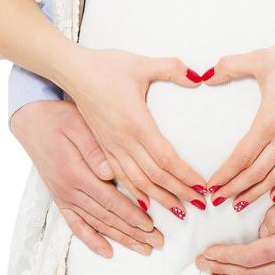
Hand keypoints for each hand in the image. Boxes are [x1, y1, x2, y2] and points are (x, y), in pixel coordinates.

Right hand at [10, 99, 164, 255]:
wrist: (31, 121)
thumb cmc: (59, 118)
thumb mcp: (78, 125)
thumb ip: (94, 149)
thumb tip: (109, 172)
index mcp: (76, 174)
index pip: (110, 201)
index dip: (131, 215)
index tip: (151, 225)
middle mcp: (69, 191)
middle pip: (107, 218)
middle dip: (133, 232)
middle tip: (157, 242)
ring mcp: (64, 197)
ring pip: (96, 224)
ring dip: (121, 238)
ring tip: (143, 248)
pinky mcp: (60, 198)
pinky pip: (76, 225)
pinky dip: (92, 240)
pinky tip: (107, 252)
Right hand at [61, 47, 207, 217]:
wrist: (72, 72)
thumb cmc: (106, 66)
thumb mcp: (142, 64)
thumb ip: (171, 69)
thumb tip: (198, 76)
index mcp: (135, 123)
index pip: (165, 158)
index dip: (185, 175)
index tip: (202, 186)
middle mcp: (122, 141)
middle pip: (154, 176)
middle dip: (178, 192)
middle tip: (199, 204)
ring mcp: (110, 147)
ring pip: (136, 182)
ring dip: (158, 198)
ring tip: (178, 211)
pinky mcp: (101, 147)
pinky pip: (118, 177)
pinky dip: (133, 194)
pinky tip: (143, 206)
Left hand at [202, 39, 274, 208]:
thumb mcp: (260, 59)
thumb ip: (230, 66)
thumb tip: (208, 75)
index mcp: (269, 121)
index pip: (242, 157)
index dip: (225, 175)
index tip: (211, 186)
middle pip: (256, 173)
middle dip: (234, 189)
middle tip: (217, 200)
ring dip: (255, 192)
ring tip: (240, 203)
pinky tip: (273, 193)